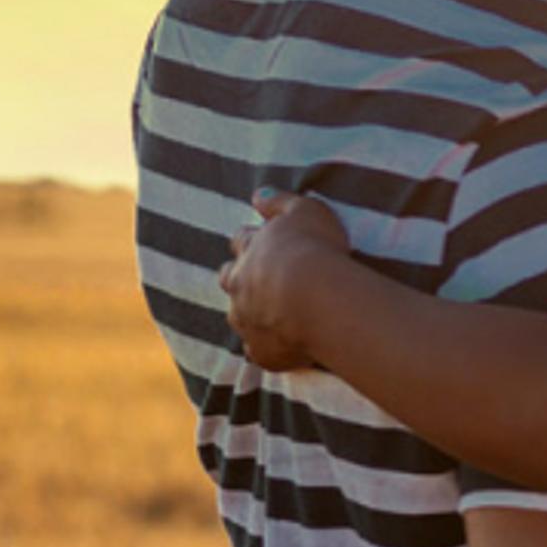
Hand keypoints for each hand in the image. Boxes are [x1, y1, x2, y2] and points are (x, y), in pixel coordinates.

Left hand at [218, 190, 351, 371]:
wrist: (318, 299)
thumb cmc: (315, 249)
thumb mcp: (304, 210)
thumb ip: (280, 201)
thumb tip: (258, 194)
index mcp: (250, 251)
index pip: (242, 240)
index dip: (252, 240)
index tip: (262, 241)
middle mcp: (239, 286)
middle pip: (229, 278)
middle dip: (238, 276)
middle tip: (255, 278)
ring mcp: (247, 321)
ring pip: (239, 317)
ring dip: (250, 314)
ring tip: (267, 316)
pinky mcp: (262, 351)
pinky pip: (258, 352)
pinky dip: (266, 349)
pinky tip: (278, 349)